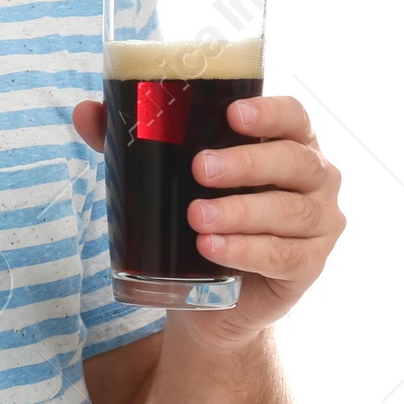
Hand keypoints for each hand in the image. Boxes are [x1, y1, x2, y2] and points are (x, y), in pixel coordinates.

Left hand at [72, 95, 344, 339]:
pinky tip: (212, 249)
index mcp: (288, 142)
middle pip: (294, 162)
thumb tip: (85, 112)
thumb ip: (131, 140)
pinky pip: (283, 257)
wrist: (208, 291)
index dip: (269, 113)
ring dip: (240, 212)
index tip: (232, 115)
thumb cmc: (197, 211)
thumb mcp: (165, 174)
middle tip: (198, 169)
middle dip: (246, 164)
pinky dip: (246, 251)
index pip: (293, 116)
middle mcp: (314, 179)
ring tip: (196, 217)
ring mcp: (318, 224)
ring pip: (289, 212)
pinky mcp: (307, 266)